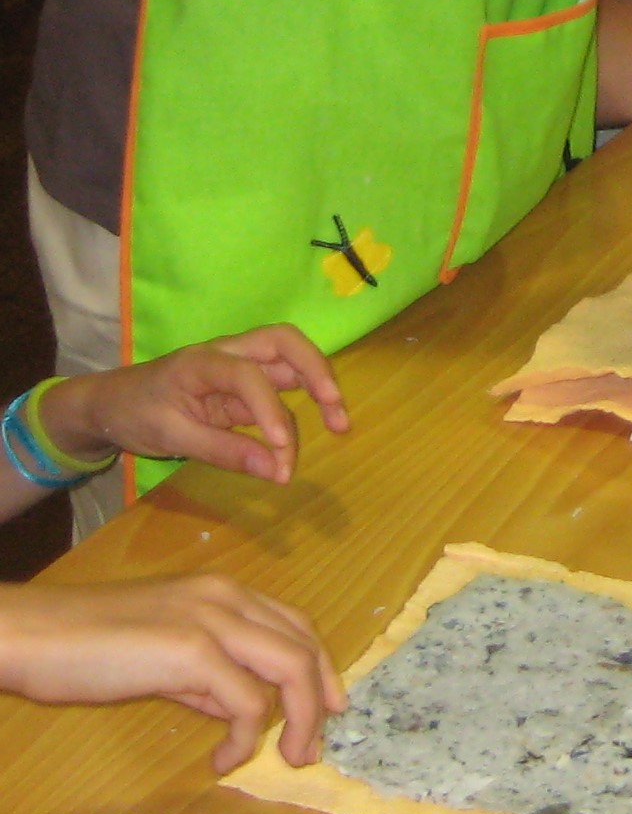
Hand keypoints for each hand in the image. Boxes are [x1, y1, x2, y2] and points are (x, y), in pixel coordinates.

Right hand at [0, 577, 346, 772]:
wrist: (30, 636)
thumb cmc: (84, 647)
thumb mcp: (162, 655)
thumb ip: (206, 676)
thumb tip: (241, 709)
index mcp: (223, 592)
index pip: (295, 625)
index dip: (321, 668)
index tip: (330, 707)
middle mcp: (227, 597)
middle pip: (304, 647)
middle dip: (319, 701)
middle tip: (311, 747)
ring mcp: (213, 619)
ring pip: (292, 669)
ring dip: (300, 721)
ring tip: (286, 757)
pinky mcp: (194, 651)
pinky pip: (248, 702)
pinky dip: (247, 736)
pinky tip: (224, 758)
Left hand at [41, 324, 350, 484]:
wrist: (109, 405)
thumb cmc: (134, 413)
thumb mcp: (171, 436)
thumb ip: (224, 451)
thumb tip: (278, 471)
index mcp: (202, 362)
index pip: (248, 377)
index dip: (270, 412)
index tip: (282, 451)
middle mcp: (228, 355)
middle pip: (285, 342)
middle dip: (317, 371)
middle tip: (337, 410)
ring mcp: (240, 368)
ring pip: (291, 361)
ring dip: (320, 387)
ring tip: (339, 426)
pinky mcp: (246, 387)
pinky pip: (283, 389)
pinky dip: (305, 405)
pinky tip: (317, 430)